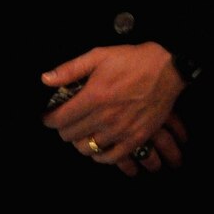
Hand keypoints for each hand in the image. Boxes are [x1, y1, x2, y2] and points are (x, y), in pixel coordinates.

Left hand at [41, 42, 187, 169]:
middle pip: (70, 135)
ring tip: (82, 132)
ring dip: (80, 141)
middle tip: (65, 121)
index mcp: (93, 97)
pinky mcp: (136, 139)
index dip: (49, 120)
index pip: (59, 119)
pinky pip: (111, 158)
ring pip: (87, 148)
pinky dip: (100, 156)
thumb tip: (45, 80)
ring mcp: (121, 131)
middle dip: (63, 128)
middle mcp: (105, 117)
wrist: (167, 69)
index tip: (48, 117)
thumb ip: (70, 69)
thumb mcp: (99, 56)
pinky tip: (98, 147)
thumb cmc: (132, 60)